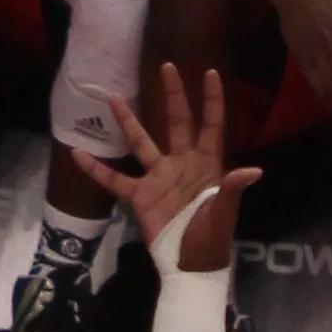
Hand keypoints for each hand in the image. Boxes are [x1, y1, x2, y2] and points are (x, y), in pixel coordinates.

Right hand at [72, 63, 259, 271]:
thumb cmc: (211, 239)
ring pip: (141, 142)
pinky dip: (96, 170)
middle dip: (172, 95)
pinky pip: (115, 180)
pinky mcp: (140, 197)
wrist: (189, 265)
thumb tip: (253, 171)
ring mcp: (158, 178)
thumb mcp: (223, 213)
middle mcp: (181, 163)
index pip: (211, 125)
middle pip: (176, 122)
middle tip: (167, 66)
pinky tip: (78, 154)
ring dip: (128, 122)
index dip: (212, 100)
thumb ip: (232, 189)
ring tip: (114, 98)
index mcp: (206, 164)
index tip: (209, 72)